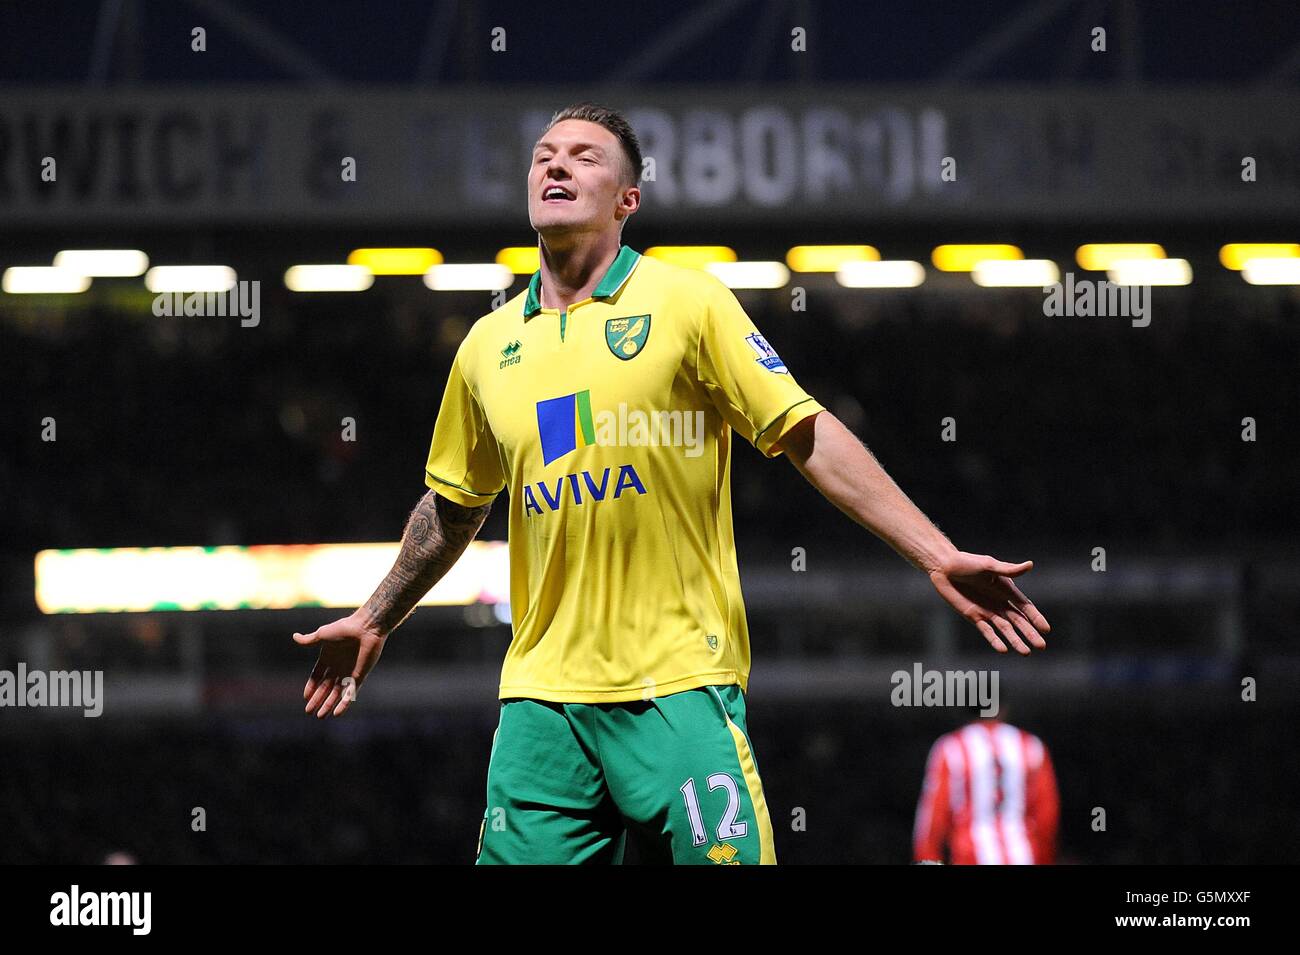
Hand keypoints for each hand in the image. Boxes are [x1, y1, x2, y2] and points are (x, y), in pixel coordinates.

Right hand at [293, 611, 386, 717]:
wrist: (365, 628)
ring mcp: (348, 673)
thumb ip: (308, 640)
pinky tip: (336, 713)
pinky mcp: (359, 676)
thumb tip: (294, 637)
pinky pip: (350, 693)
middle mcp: (337, 667)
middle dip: (317, 700)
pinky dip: (343, 704)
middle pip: (325, 688)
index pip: (316, 676)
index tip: (305, 698)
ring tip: (320, 716)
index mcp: (328, 657)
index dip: (311, 687)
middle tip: (309, 712)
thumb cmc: (344, 629)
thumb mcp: (322, 635)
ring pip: (336, 693)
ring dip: (328, 704)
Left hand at [926, 553, 1049, 654]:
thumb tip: (1030, 565)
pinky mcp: (974, 616)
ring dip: (1015, 641)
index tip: (1046, 629)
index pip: (1025, 607)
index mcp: (1006, 589)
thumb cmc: (967, 562)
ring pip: (1005, 629)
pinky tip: (1003, 650)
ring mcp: (987, 611)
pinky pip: (986, 631)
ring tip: (1026, 653)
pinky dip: (994, 640)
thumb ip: (1008, 570)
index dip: (1036, 618)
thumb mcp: (989, 565)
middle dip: (1030, 634)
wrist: (944, 567)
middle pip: (1018, 621)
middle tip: (1041, 646)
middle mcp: (1000, 602)